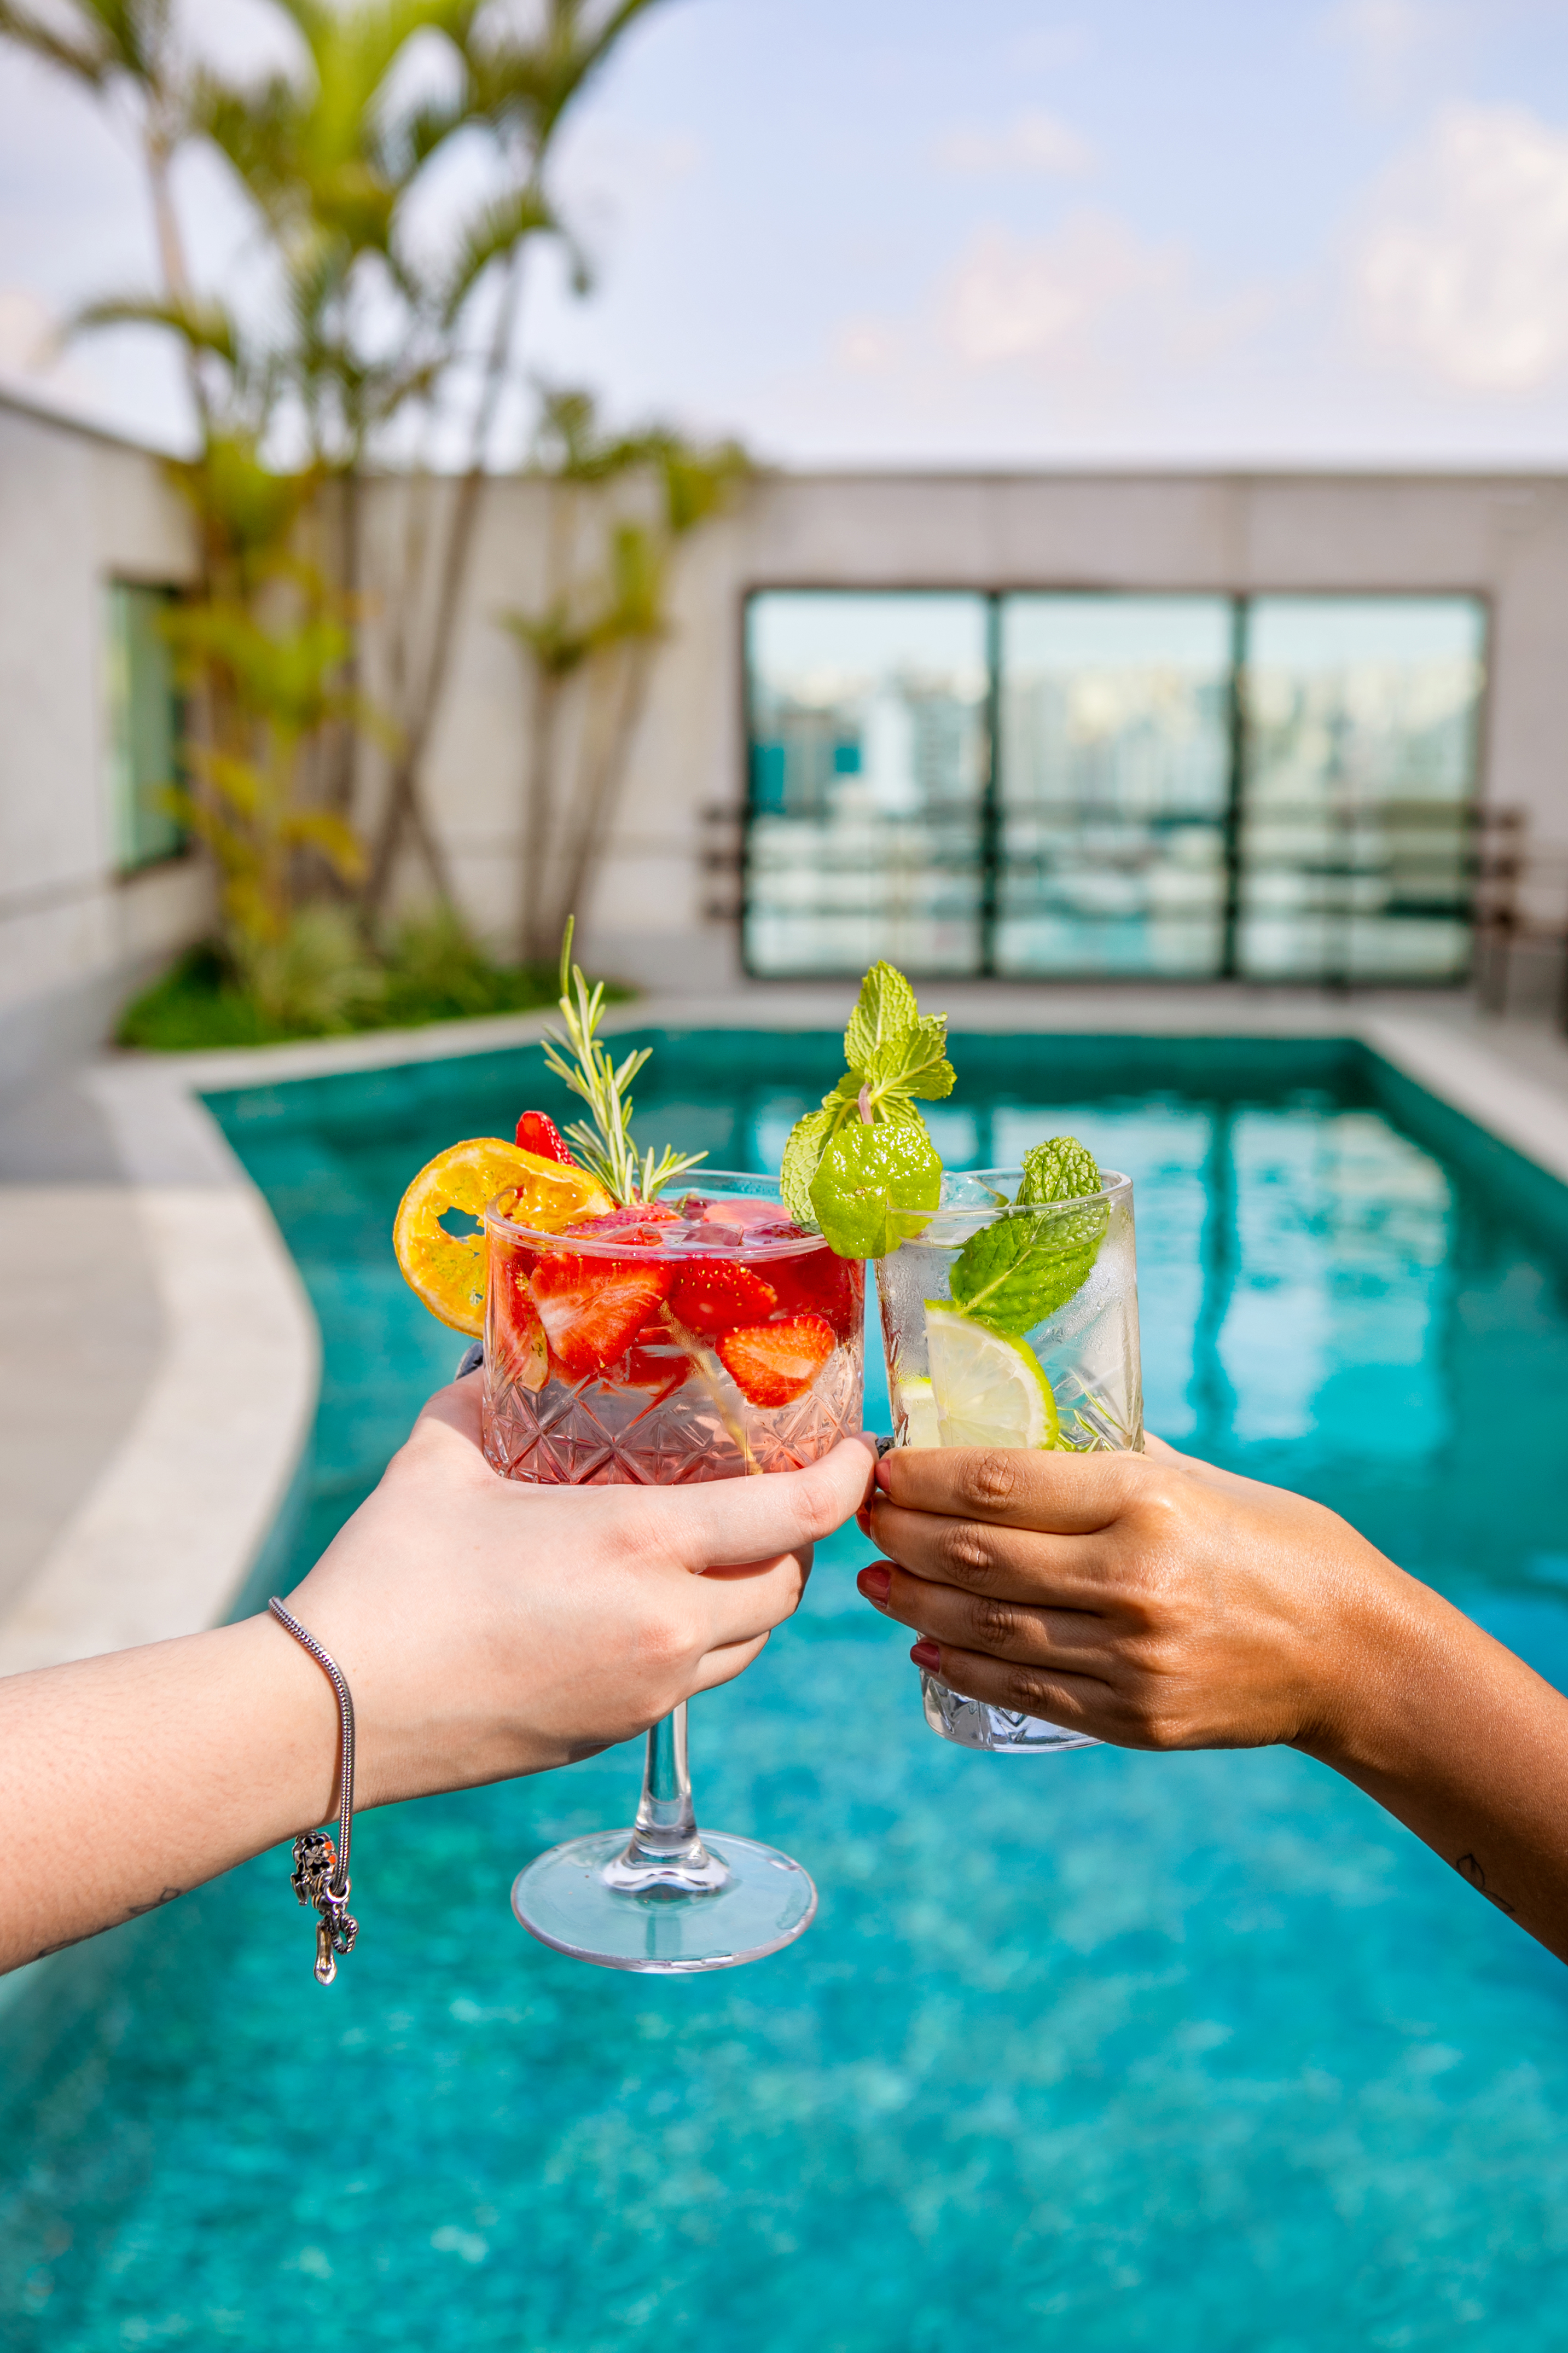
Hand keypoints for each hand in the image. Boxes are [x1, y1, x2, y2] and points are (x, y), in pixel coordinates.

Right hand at [288, 1377, 877, 1805]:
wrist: (332, 1712)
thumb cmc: (388, 1574)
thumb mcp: (443, 1456)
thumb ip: (488, 1396)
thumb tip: (504, 1350)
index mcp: (644, 1546)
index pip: (800, 1514)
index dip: (851, 1477)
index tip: (865, 1445)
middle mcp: (668, 1625)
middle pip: (790, 1583)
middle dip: (802, 1537)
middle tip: (784, 1490)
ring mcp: (646, 1689)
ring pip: (752, 1640)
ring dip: (757, 1592)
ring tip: (728, 1546)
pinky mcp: (613, 1732)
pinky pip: (697, 1678)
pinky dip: (705, 1638)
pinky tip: (659, 1603)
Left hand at [854, 1438, 1417, 1753]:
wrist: (1356, 1654)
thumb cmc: (1278, 1542)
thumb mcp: (1202, 1477)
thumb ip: (1110, 1460)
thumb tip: (1015, 1429)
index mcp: (1148, 1501)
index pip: (998, 1483)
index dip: (921, 1476)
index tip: (881, 1465)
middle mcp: (1132, 1581)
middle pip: (976, 1555)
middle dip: (902, 1533)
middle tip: (861, 1516)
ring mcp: (1131, 1660)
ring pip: (985, 1629)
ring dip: (914, 1601)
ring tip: (874, 1579)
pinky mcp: (1135, 1720)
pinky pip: (1024, 1691)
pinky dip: (961, 1667)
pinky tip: (924, 1646)